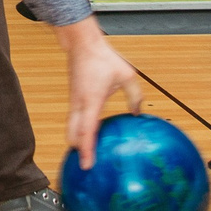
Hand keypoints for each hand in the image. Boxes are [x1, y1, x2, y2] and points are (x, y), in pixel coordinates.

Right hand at [59, 16, 142, 168]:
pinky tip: (86, 136)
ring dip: (76, 142)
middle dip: (77, 151)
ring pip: (71, 128)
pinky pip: (73, 120)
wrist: (83, 44)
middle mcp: (79, 105)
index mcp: (92, 101)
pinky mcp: (73, 99)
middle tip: (85, 166)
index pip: (87, 131)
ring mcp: (74, 102)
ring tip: (85, 155)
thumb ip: (135, 95)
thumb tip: (139, 113)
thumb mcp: (127, 75)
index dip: (86, 150)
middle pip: (73, 135)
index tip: (86, 165)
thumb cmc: (103, 58)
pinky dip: (76, 131)